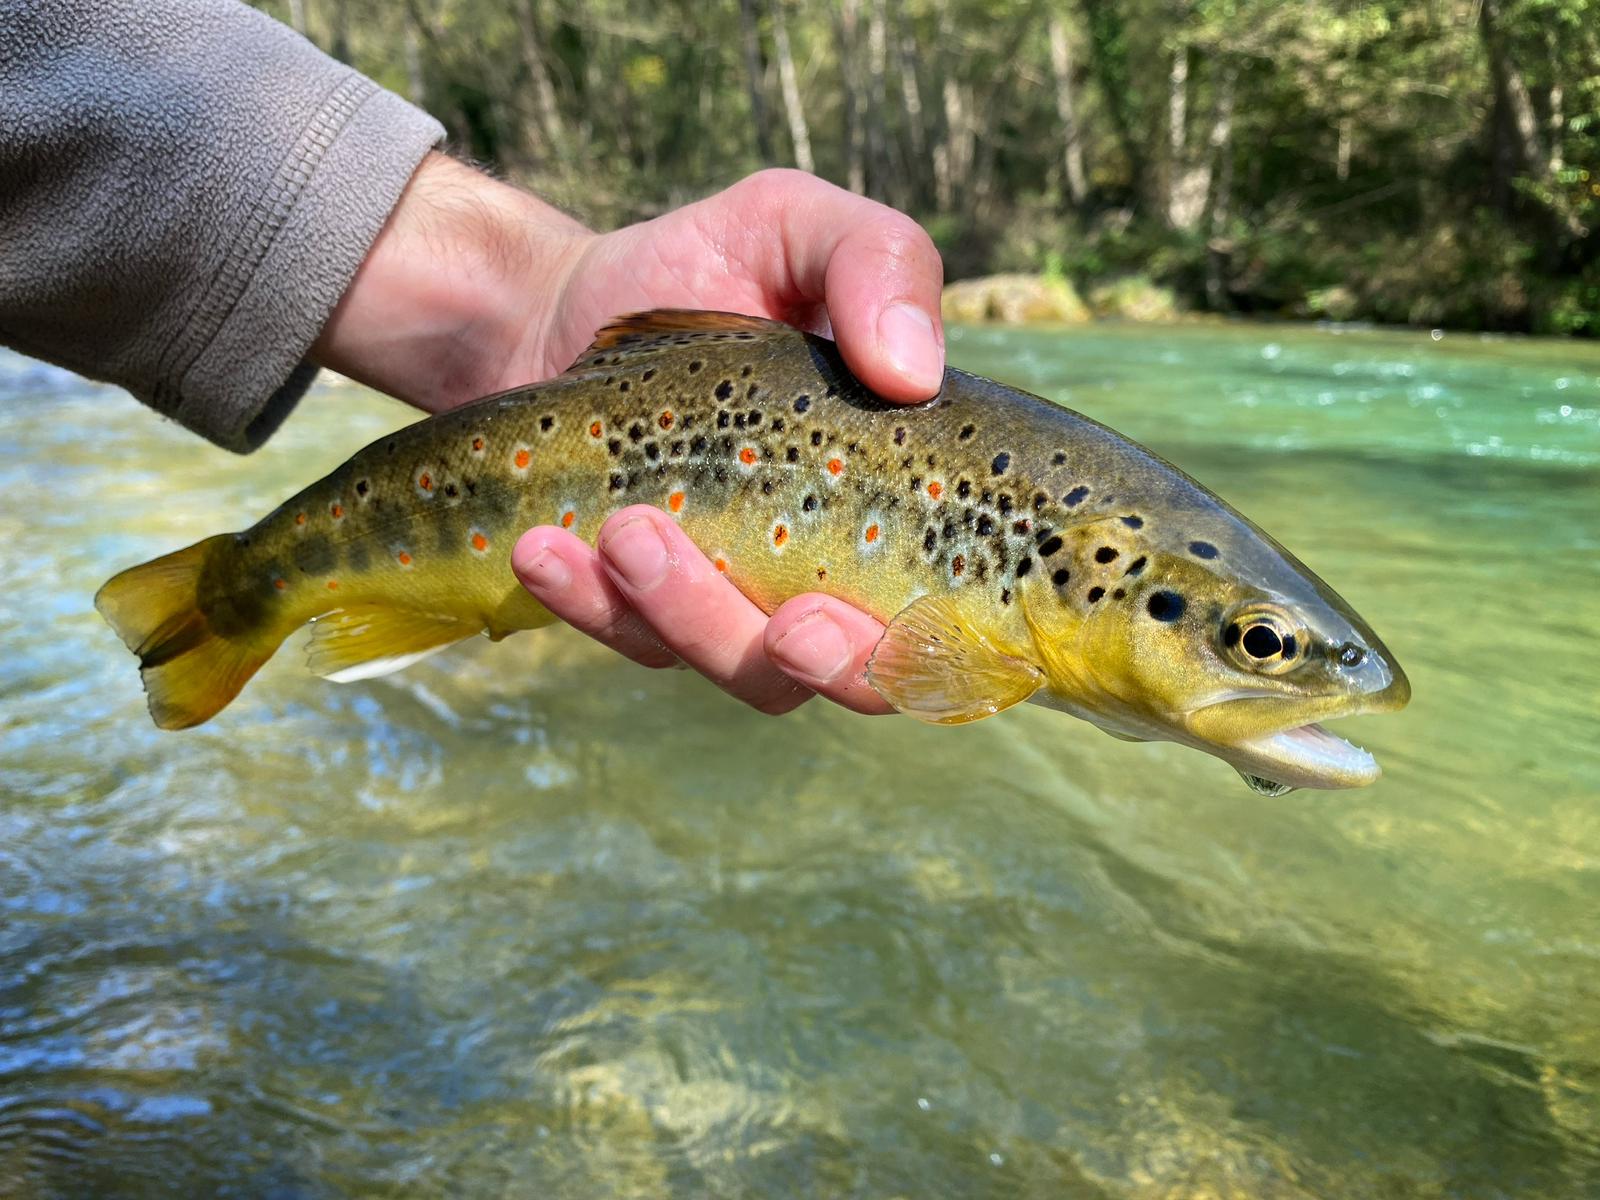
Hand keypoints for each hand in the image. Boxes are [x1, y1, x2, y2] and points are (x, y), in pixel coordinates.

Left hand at [315, 154, 944, 714]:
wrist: (562, 302)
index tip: (863, 614)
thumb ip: (879, 261)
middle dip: (826, 664)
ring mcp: (741, 597)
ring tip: (625, 529)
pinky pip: (635, 640)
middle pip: (859, 673)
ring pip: (742, 667)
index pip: (952, 607)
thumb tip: (914, 371)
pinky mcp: (648, 609)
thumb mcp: (797, 226)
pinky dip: (593, 607)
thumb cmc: (705, 263)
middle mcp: (838, 565)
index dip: (927, 650)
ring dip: (692, 617)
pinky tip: (547, 553)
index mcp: (907, 494)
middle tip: (790, 627)